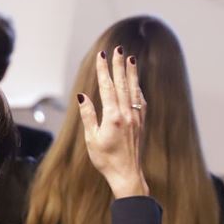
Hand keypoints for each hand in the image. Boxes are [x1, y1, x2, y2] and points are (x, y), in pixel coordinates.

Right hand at [77, 46, 148, 198]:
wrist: (127, 174)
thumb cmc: (106, 160)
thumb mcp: (91, 139)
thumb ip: (88, 115)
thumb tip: (82, 96)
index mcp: (113, 118)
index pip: (107, 88)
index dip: (104, 70)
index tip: (101, 56)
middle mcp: (127, 115)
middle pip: (122, 84)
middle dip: (119, 65)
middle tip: (118, 49)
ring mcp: (136, 118)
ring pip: (133, 90)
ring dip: (131, 73)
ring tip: (130, 58)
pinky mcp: (140, 123)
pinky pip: (140, 100)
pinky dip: (137, 88)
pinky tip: (136, 82)